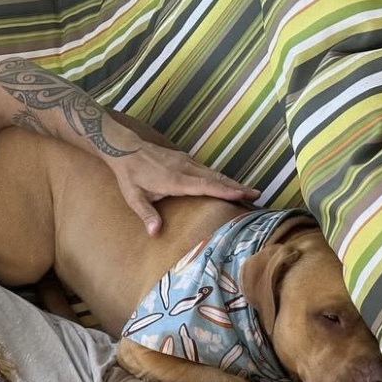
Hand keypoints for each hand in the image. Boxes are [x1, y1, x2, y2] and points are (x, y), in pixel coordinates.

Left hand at [107, 138, 258, 235]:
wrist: (125, 148)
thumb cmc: (130, 176)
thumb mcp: (134, 197)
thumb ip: (147, 214)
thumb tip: (155, 232)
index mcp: (175, 180)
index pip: (205, 185)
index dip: (224, 191)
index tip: (241, 195)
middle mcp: (185, 169)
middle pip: (216, 178)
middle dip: (237, 187)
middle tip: (257, 195)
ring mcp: (187, 162)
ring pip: (214, 173)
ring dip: (232, 182)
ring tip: (249, 191)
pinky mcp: (186, 160)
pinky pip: (207, 170)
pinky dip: (221, 178)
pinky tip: (229, 184)